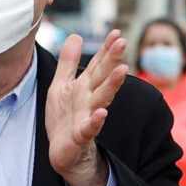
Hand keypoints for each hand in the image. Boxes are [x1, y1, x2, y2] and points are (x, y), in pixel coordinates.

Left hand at [47, 31, 127, 185]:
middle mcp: (89, 99)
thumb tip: (75, 35)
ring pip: (102, 98)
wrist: (63, 152)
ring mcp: (88, 117)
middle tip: (123, 42)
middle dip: (112, 59)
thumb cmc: (64, 118)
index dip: (106, 48)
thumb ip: (69, 62)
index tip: (116, 32)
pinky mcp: (81, 136)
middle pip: (102, 76)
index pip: (98, 64)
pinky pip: (90, 128)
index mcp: (84, 86)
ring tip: (122, 70)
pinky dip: (96, 121)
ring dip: (111, 85)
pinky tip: (102, 113)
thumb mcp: (62, 85)